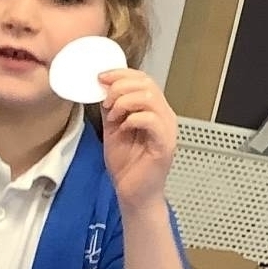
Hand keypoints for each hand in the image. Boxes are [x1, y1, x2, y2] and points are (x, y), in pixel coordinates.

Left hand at [99, 67, 177, 211]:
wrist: (133, 194)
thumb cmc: (127, 165)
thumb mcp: (113, 129)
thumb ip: (111, 108)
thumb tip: (102, 88)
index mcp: (154, 110)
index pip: (143, 79)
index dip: (121, 73)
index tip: (101, 77)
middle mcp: (164, 116)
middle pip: (147, 83)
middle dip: (120, 86)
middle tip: (105, 100)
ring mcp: (167, 130)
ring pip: (150, 98)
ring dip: (124, 102)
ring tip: (112, 117)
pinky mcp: (164, 144)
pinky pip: (151, 119)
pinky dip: (132, 119)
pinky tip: (122, 128)